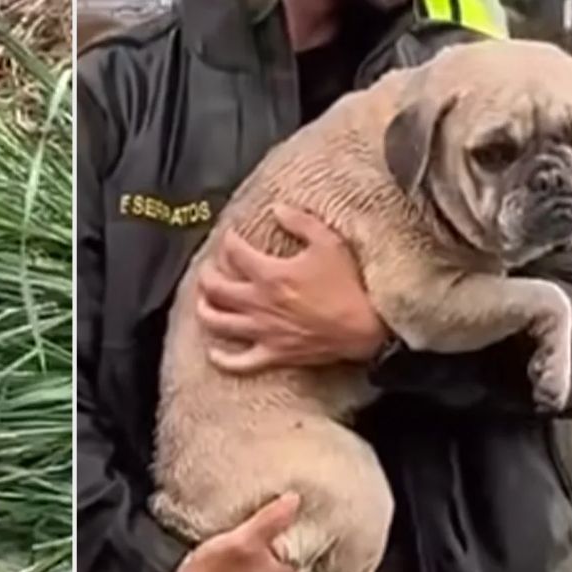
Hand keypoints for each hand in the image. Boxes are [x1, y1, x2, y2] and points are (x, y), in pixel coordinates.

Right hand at [171, 493, 308, 571]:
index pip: (315, 556)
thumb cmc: (215, 569)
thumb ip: (273, 519)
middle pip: (301, 565)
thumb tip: (294, 500)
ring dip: (280, 559)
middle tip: (284, 528)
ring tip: (270, 540)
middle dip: (294, 548)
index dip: (308, 537)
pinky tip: (258, 557)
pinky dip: (268, 570)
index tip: (301, 523)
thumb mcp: (245, 537)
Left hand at [196, 204, 389, 372]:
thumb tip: (277, 208)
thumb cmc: (350, 284)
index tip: (230, 236)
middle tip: (209, 268)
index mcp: (270, 274)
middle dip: (206, 274)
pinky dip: (222, 359)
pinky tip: (214, 352)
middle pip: (215, 288)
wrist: (367, 326)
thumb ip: (300, 222)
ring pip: (217, 323)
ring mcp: (264, 331)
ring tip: (203, 301)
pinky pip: (239, 363)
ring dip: (204, 310)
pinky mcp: (274, 354)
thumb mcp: (329, 242)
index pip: (233, 252)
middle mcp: (259, 303)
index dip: (228, 240)